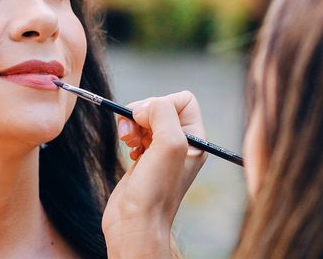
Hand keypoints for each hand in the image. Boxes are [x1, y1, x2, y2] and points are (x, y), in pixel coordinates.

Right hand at [102, 91, 206, 257]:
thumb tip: (145, 106)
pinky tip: (128, 148)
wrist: (135, 223)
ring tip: (127, 140)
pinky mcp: (144, 157)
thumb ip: (162, 113)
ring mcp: (162, 151)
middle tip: (132, 132)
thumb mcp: (169, 144)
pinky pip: (136, 131)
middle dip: (142, 113)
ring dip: (132, 123)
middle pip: (160, 106)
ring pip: (146, 118)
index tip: (145, 122)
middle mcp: (181, 143)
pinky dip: (128, 133)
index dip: (161, 103)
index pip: (183, 100)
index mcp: (195, 139)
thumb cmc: (155, 190)